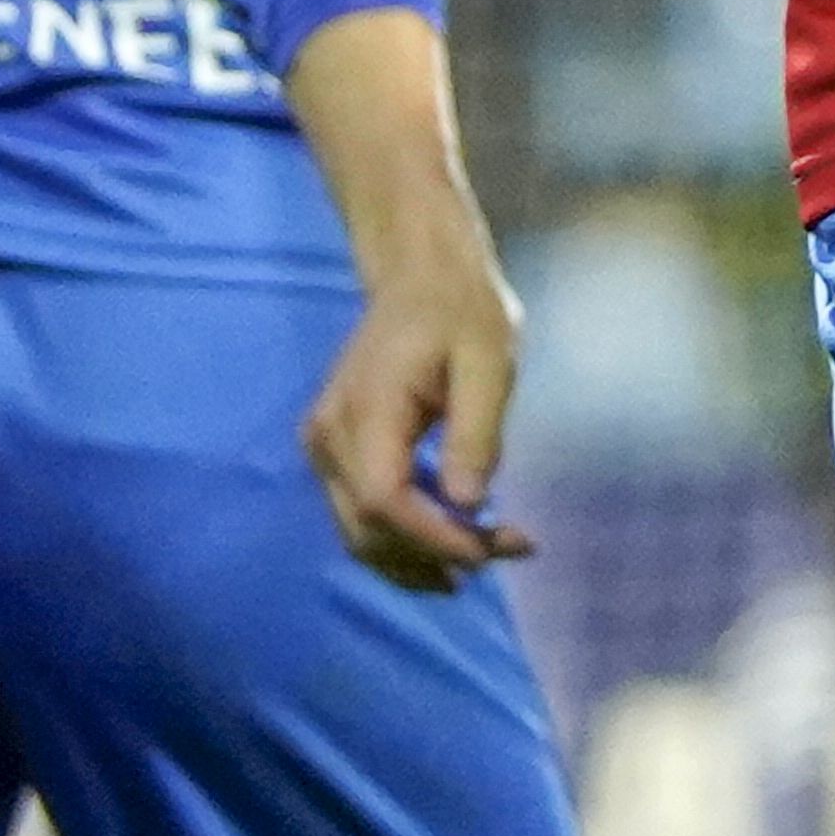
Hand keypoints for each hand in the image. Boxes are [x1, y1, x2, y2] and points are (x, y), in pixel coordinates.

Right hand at [282, 9, 538, 591]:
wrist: (419, 277)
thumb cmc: (462, 311)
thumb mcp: (489, 361)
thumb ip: (477, 431)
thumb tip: (468, 503)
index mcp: (366, 407)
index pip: (385, 499)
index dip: (433, 537)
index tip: (488, 550)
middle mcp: (329, 435)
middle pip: (368, 530)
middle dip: (436, 555)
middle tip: (510, 548)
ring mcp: (324, 447)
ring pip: (360, 535)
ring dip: (421, 558)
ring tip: (491, 552)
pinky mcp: (333, 455)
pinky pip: (362, 516)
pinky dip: (407, 538)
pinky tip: (457, 539)